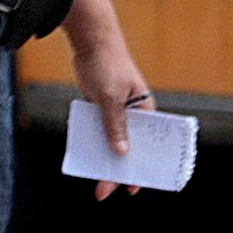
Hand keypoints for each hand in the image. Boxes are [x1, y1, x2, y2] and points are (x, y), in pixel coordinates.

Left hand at [55, 0, 150, 195]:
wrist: (91, 41)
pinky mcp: (101, 106)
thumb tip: (121, 153)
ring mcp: (117, 110)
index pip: (147, 145)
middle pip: (128, 147)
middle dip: (118, 170)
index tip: (133, 188)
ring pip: (111, 140)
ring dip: (104, 158)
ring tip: (94, 179)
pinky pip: (98, 130)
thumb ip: (115, 126)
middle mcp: (134, 113)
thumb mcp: (109, 98)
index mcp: (145, 110)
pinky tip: (86, 157)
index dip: (140, 167)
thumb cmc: (106, 65)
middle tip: (104, 191)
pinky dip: (93, 142)